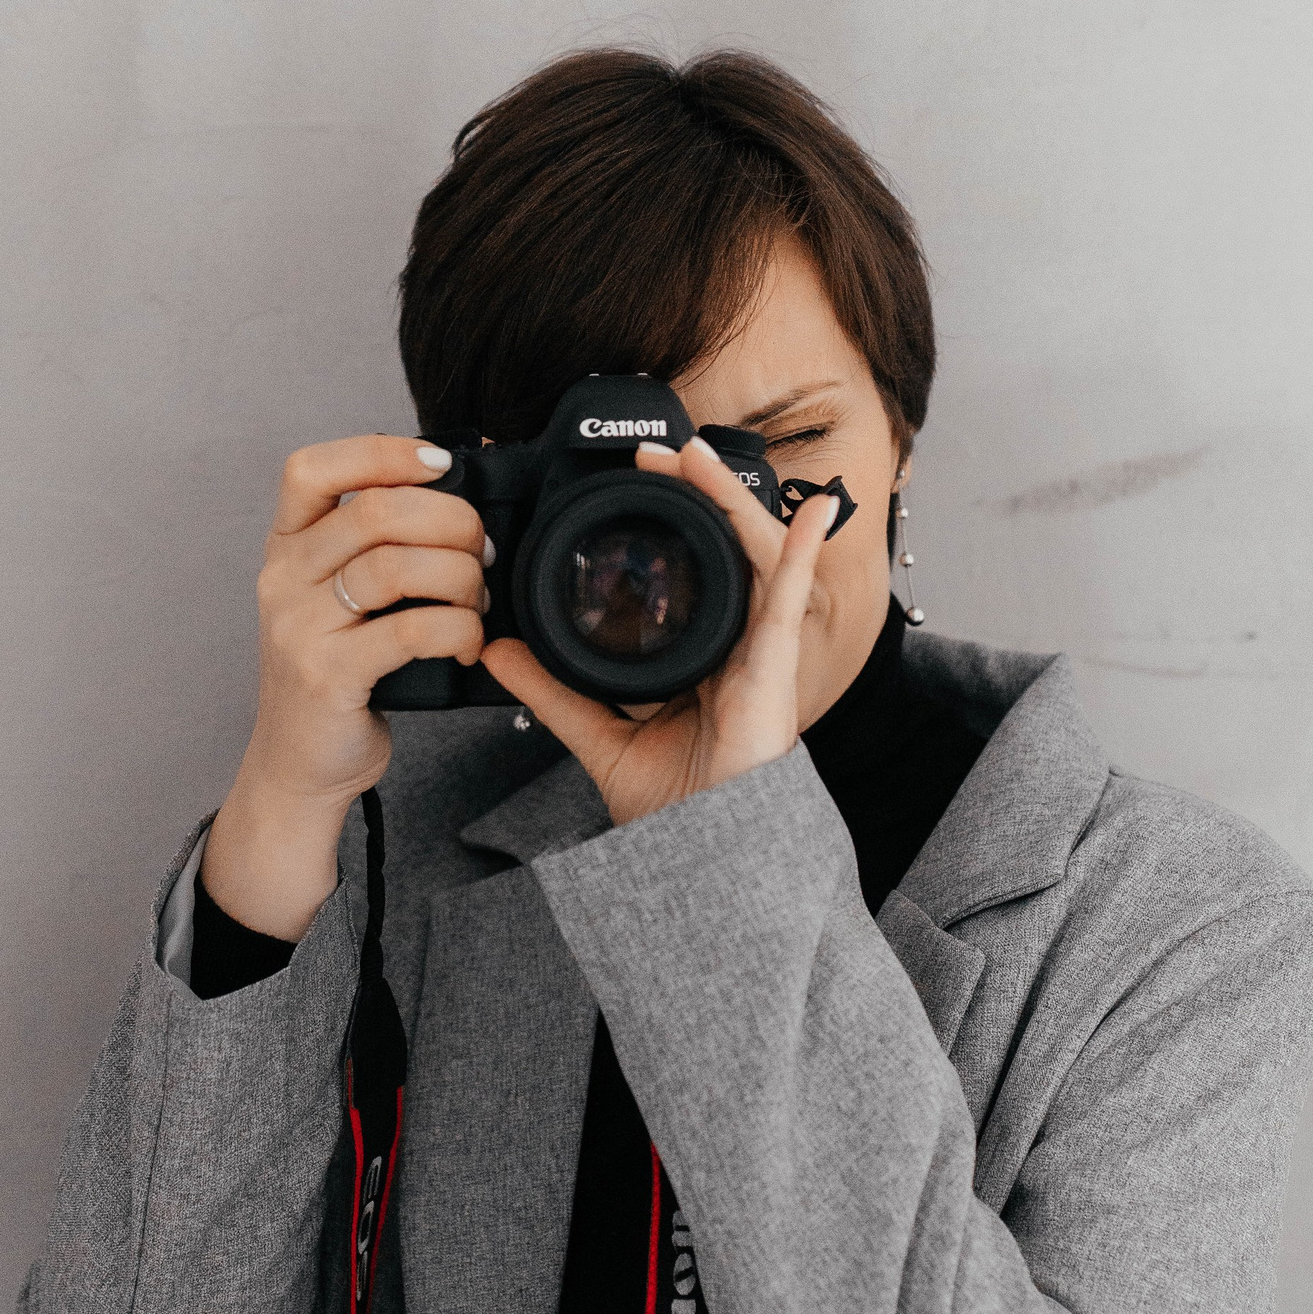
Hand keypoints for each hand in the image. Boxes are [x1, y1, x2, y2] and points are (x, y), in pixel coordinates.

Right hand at [202, 435, 487, 937]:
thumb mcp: (339, 598)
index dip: (383, 451)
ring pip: (395, 565)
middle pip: (373, 511)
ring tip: (479, 599)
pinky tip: (467, 642)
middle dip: (451, 520)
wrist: (299, 764)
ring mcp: (300, 627)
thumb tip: (462, 491)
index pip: (312, 469)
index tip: (441, 463)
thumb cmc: (336, 673)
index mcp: (287, 547)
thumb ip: (376, 546)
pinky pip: (409, 630)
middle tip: (483, 551)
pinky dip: (456, 628)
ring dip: (460, 576)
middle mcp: (283, 579)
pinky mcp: (328, 675)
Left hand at [481, 437, 838, 827]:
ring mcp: (762, 655)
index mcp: (704, 659)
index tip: (630, 484)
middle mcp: (738, 648)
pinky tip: (816, 511)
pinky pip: (793, 599)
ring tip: (700, 456)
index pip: (692, 575)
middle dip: (695, 496)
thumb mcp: (600, 738)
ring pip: (755, 557)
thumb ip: (554, 692)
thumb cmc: (676, 813)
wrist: (706, 860)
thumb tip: (496, 652)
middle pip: (723, 551)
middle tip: (655, 453)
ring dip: (732, 501)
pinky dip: (805, 551)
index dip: (669, 525)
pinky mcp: (776, 668)